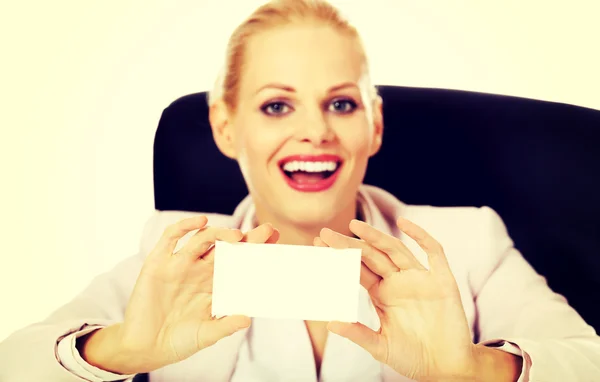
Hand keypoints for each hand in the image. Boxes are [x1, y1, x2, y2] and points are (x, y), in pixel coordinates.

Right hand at [82, 217, 278, 373]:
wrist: (144, 347)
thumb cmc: (178, 341)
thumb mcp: (206, 334)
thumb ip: (226, 325)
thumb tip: (248, 318)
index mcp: (214, 285)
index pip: (239, 263)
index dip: (257, 253)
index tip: (276, 245)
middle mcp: (199, 271)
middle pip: (227, 247)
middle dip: (248, 238)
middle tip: (268, 230)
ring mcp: (179, 264)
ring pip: (203, 238)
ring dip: (221, 233)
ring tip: (237, 236)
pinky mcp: (158, 262)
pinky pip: (171, 238)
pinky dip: (185, 226)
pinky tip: (201, 222)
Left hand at [316, 218, 477, 380]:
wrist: (447, 368)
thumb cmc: (413, 357)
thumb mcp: (381, 346)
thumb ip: (358, 334)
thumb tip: (330, 323)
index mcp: (382, 293)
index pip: (356, 269)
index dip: (338, 258)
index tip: (317, 247)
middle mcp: (399, 281)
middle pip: (371, 256)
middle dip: (349, 245)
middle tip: (325, 234)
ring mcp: (420, 279)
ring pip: (395, 250)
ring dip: (376, 236)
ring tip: (354, 226)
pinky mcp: (442, 281)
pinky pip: (434, 252)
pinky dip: (421, 236)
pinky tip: (403, 223)